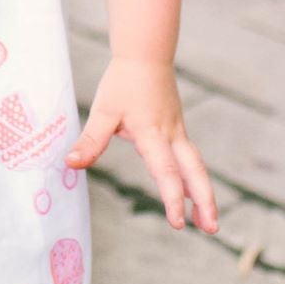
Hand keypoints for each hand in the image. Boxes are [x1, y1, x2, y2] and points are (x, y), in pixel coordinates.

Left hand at [65, 55, 218, 232]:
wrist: (146, 54)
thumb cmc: (122, 82)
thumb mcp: (103, 111)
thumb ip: (91, 140)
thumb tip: (71, 165)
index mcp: (152, 134)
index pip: (166, 172)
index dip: (171, 199)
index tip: (178, 223)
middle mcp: (171, 136)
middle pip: (194, 172)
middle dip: (205, 201)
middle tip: (212, 228)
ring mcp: (177, 131)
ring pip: (196, 166)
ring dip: (203, 193)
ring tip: (208, 221)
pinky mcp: (176, 127)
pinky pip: (189, 157)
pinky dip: (194, 177)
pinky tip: (192, 191)